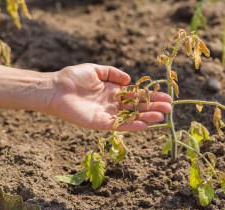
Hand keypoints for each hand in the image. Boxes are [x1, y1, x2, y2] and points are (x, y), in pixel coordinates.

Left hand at [47, 63, 170, 130]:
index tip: (166, 96)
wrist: (54, 88)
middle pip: (138, 107)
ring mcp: (108, 114)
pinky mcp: (100, 123)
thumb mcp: (96, 69)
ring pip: (132, 117)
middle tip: (169, 108)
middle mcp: (113, 104)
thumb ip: (113, 73)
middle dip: (154, 107)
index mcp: (114, 91)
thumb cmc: (72, 77)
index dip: (151, 96)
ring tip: (162, 116)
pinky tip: (144, 124)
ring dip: (147, 117)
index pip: (137, 95)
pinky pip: (119, 125)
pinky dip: (132, 126)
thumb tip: (129, 80)